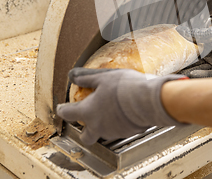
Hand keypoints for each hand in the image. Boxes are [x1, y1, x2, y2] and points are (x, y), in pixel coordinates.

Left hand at [56, 68, 186, 144]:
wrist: (149, 101)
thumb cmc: (124, 87)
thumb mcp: (103, 77)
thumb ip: (86, 77)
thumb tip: (71, 75)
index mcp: (88, 112)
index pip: (67, 114)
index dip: (63, 109)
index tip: (62, 107)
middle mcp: (98, 126)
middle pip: (85, 137)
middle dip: (84, 130)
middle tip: (88, 119)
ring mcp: (114, 132)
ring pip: (104, 133)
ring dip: (104, 125)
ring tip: (112, 111)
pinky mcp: (129, 133)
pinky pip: (120, 130)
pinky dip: (120, 123)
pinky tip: (127, 112)